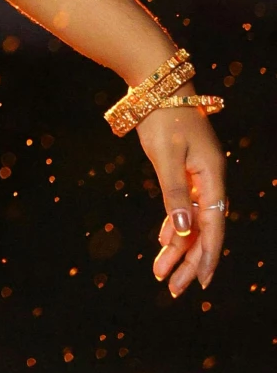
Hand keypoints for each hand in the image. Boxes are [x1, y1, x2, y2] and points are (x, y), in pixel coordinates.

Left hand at [136, 104, 225, 295]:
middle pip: (205, 228)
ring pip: (193, 218)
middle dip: (189, 259)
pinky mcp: (187, 169)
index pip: (213, 225)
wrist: (158, 85)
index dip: (208, 255)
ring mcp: (200, 174)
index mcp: (211, 176)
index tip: (200, 283)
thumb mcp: (165, 157)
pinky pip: (185, 205)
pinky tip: (165, 240)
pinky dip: (174, 224)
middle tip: (172, 287)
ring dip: (178, 245)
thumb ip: (174, 194)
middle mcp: (210, 178)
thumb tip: (182, 230)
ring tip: (161, 271)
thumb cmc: (162, 117)